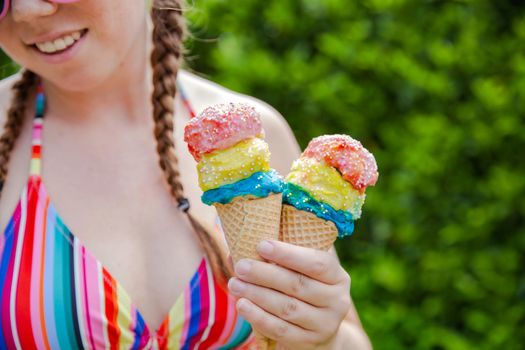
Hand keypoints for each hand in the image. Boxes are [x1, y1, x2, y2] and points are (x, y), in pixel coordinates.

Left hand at [228, 240, 351, 349]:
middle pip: (297, 285)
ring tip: (235, 284)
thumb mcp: (303, 272)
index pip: (316, 262)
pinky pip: (280, 329)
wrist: (319, 329)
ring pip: (287, 307)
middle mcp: (337, 301)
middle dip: (265, 274)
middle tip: (241, 266)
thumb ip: (280, 258)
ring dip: (257, 294)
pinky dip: (259, 317)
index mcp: (338, 276)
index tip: (261, 245)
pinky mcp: (308, 342)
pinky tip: (242, 305)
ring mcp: (325, 324)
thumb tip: (239, 247)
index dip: (288, 254)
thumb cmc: (304, 288)